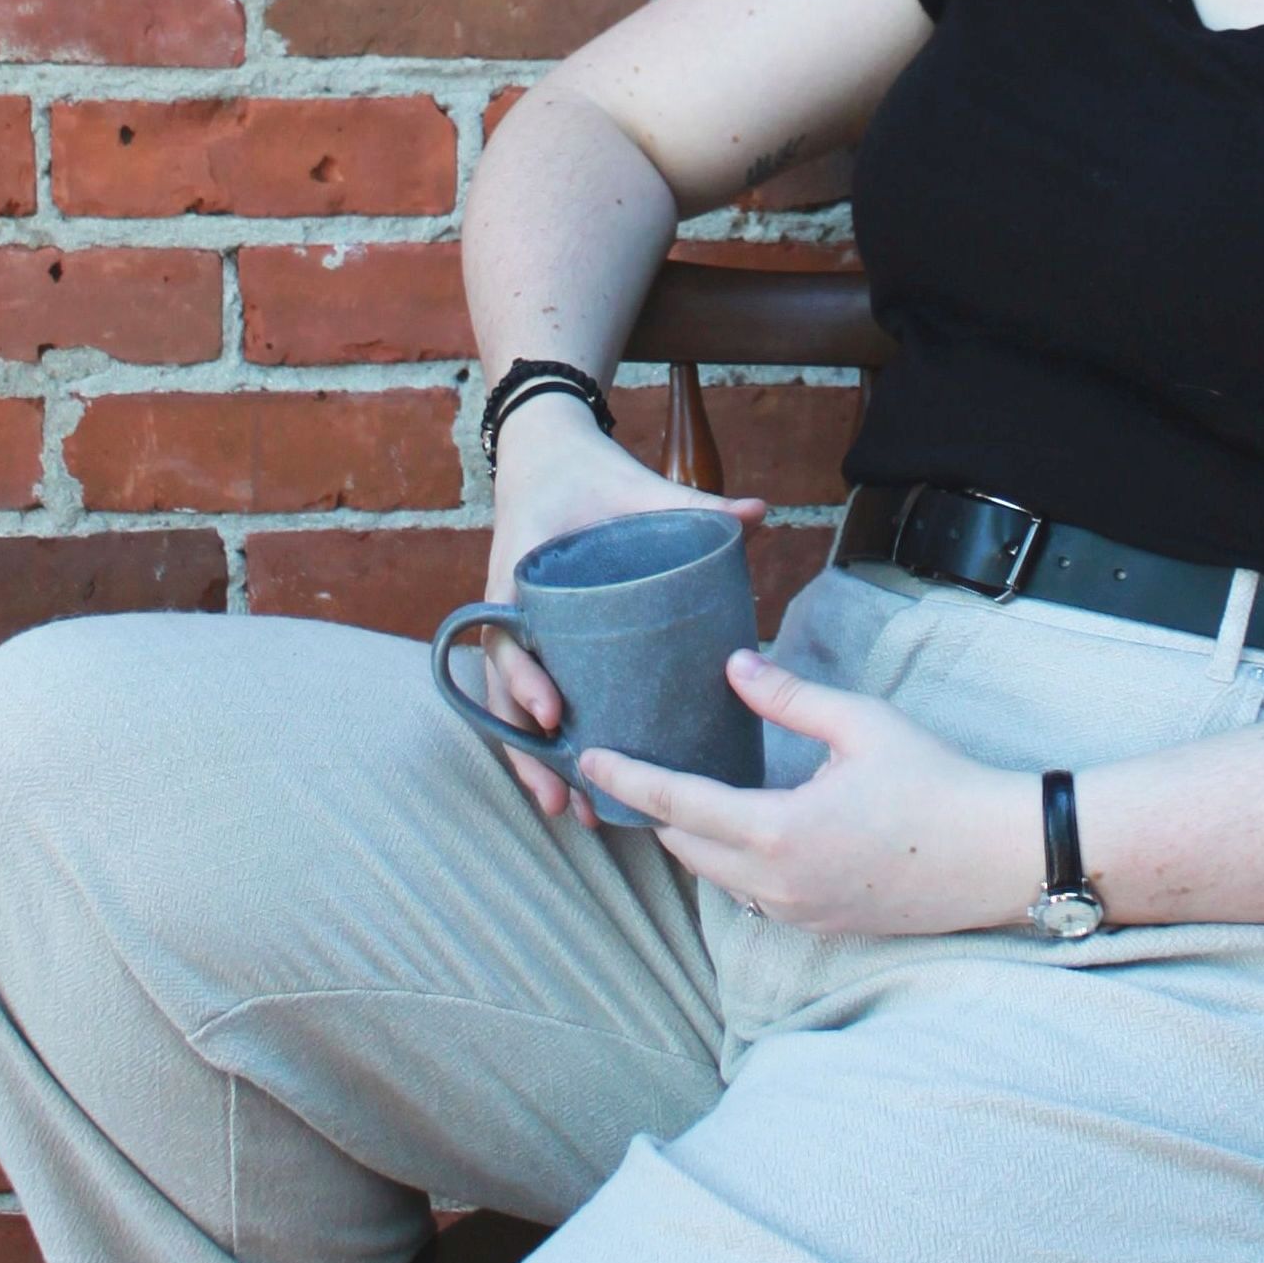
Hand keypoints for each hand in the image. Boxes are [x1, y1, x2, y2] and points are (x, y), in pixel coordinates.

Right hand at [482, 400, 766, 827]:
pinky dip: (534, 738)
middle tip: (567, 796)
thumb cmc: (589, 472)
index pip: (511, 634)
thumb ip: (693, 502)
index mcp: (523, 572)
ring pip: (508, 704)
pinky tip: (565, 780)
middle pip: (504, 690)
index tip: (556, 712)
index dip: (526, 678)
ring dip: (531, 758)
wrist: (545, 451)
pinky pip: (522, 694)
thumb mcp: (635, 485)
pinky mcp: (529, 634)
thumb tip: (759, 512)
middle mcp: (507, 606)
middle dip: (529, 749)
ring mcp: (514, 624)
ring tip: (567, 810)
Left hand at [579, 651, 1037, 937]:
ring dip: (692, 839)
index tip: (589, 757)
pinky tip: (742, 828)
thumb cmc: (937, 782)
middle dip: (653, 809)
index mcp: (778, 830)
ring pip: (717, 876)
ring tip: (677, 794)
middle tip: (629, 767)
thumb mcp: (861, 724)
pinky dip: (731, 862)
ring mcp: (797, 913)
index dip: (628, 779)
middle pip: (685, 847)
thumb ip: (788, 697)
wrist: (998, 856)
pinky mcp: (821, 925)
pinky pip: (753, 895)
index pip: (677, 805)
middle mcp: (776, 884)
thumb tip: (735, 665)